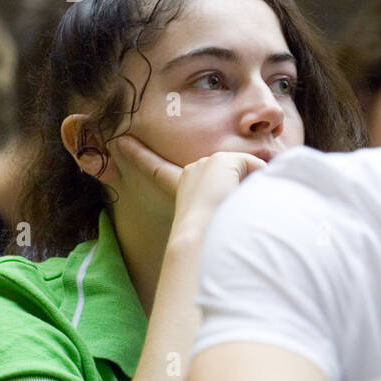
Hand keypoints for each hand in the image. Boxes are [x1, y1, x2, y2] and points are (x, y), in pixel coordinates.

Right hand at [108, 134, 265, 240]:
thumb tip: (250, 193)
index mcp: (181, 186)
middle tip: (230, 214)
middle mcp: (191, 171)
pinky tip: (244, 198)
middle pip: (230, 176)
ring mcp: (205, 163)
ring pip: (247, 173)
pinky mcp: (222, 160)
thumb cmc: (214, 239)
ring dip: (249, 193)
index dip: (139, 156)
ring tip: (235, 211)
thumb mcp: (211, 217)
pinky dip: (260, 183)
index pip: (159, 170)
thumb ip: (221, 200)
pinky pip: (257, 167)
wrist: (206, 239)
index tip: (120, 141)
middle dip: (239, 192)